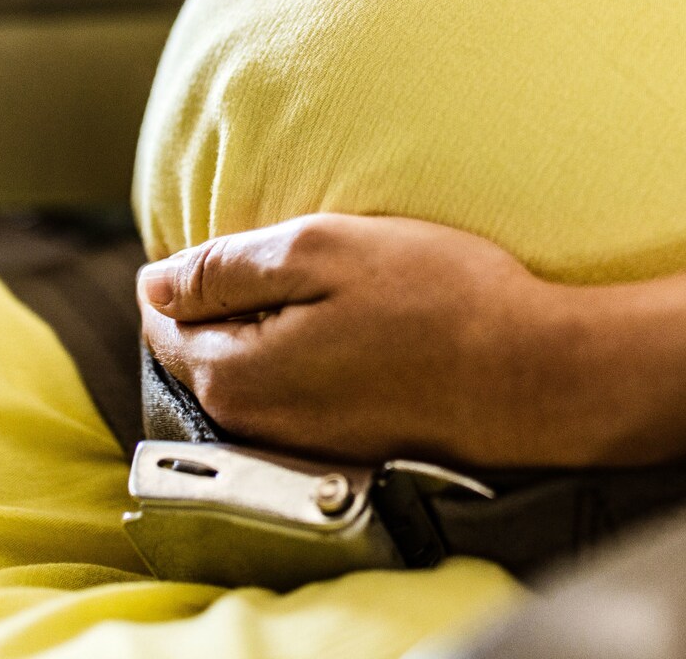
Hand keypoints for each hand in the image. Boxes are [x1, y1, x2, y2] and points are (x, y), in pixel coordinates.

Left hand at [139, 214, 607, 466]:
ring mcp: (297, 443)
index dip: (197, 267)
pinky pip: (295, 390)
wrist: (532, 376)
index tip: (256, 240)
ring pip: (251, 367)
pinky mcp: (340, 446)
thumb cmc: (436, 301)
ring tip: (341, 288)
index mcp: (231, 375)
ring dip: (276, 324)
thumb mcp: (320, 249)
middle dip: (232, 297)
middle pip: (203, 346)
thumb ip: (223, 267)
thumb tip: (153, 282)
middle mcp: (251, 424)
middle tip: (306, 258)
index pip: (162, 316)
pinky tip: (364, 328)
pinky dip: (312, 353)